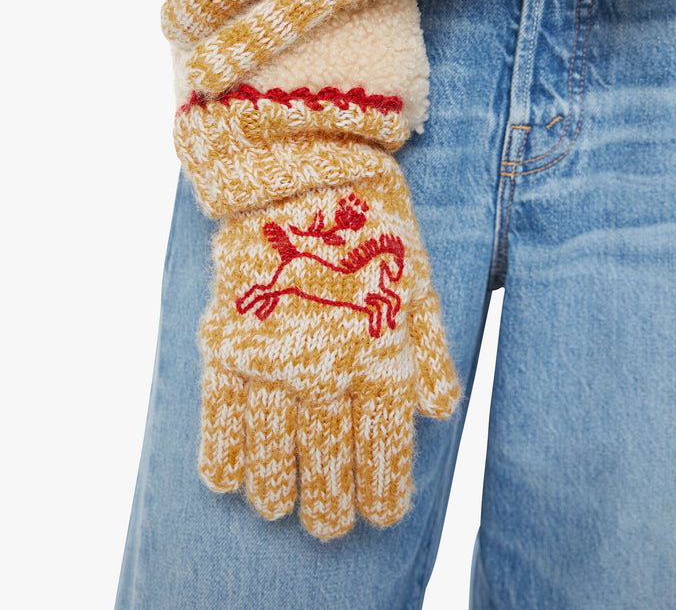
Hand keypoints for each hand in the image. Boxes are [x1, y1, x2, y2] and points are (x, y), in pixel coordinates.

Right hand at [197, 160, 460, 539]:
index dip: (382, 487)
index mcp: (379, 352)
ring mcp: (272, 355)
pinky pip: (220, 413)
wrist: (300, 164)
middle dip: (330, 502)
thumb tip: (440, 411)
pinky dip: (222, 453)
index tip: (380, 516)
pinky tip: (228, 479)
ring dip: (278, 488)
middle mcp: (325, 366)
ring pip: (272, 448)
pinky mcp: (228, 338)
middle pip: (327, 458)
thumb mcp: (415, 278)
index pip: (384, 444)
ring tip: (282, 509)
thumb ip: (428, 348)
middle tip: (330, 525)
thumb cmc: (369, 221)